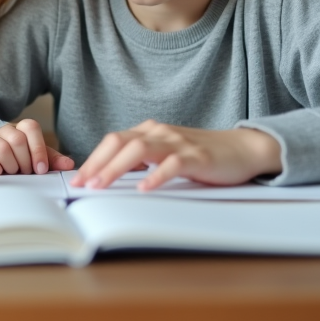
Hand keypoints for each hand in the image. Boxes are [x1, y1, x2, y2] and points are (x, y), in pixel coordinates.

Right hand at [0, 119, 75, 174]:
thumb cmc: (16, 157)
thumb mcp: (35, 156)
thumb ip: (52, 159)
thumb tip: (69, 164)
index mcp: (22, 129)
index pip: (31, 128)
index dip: (37, 149)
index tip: (41, 169)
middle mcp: (6, 131)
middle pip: (18, 141)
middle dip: (24, 162)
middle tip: (25, 172)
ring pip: (3, 149)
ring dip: (11, 166)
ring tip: (12, 172)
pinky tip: (0, 173)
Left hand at [70, 121, 281, 190]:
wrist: (242, 149)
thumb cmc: (201, 155)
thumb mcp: (166, 154)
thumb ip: (141, 160)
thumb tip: (109, 175)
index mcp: (149, 131)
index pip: (112, 142)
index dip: (92, 159)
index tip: (77, 179)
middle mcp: (159, 132)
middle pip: (119, 143)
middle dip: (96, 164)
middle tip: (80, 184)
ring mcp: (178, 143)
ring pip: (139, 150)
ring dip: (116, 169)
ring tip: (100, 186)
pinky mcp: (196, 157)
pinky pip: (172, 165)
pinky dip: (156, 177)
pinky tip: (144, 190)